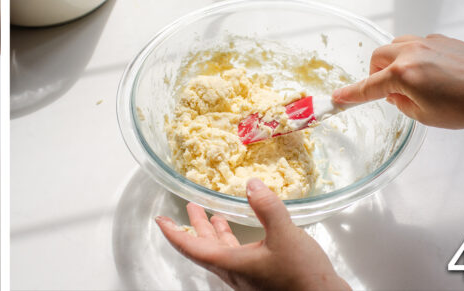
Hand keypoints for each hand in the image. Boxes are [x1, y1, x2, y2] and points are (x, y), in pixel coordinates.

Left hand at [156, 179, 348, 290]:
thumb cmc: (303, 278)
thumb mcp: (285, 235)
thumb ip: (267, 207)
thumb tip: (251, 184)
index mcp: (230, 265)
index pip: (191, 247)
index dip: (173, 233)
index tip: (160, 220)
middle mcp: (234, 274)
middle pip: (205, 248)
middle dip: (194, 226)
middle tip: (189, 207)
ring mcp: (248, 279)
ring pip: (223, 253)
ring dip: (215, 232)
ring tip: (212, 214)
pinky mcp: (263, 279)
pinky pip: (239, 257)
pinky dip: (234, 240)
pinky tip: (245, 229)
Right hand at [332, 35, 463, 128]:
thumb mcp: (426, 117)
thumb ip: (401, 103)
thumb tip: (394, 94)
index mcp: (404, 75)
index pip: (369, 86)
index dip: (351, 94)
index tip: (338, 98)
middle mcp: (412, 53)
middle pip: (377, 57)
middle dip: (377, 73)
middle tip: (390, 90)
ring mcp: (428, 43)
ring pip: (396, 46)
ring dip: (394, 62)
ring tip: (411, 81)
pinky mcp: (442, 39)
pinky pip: (417, 44)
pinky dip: (415, 56)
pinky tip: (432, 73)